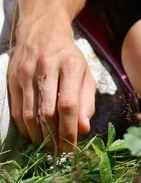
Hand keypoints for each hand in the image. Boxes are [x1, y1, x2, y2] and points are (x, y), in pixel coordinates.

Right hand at [9, 22, 95, 150]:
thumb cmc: (69, 57)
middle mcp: (47, 68)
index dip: (69, 129)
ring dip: (38, 136)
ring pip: (29, 114)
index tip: (72, 145)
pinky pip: (16, 110)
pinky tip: (33, 134)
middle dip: (53, 137)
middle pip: (47, 112)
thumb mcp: (85, 74)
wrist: (43, 32)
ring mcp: (27, 73)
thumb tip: (83, 129)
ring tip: (47, 145)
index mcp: (71, 65)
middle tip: (59, 150)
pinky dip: (24, 127)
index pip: (68, 104)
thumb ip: (86, 101)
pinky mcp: (12, 79)